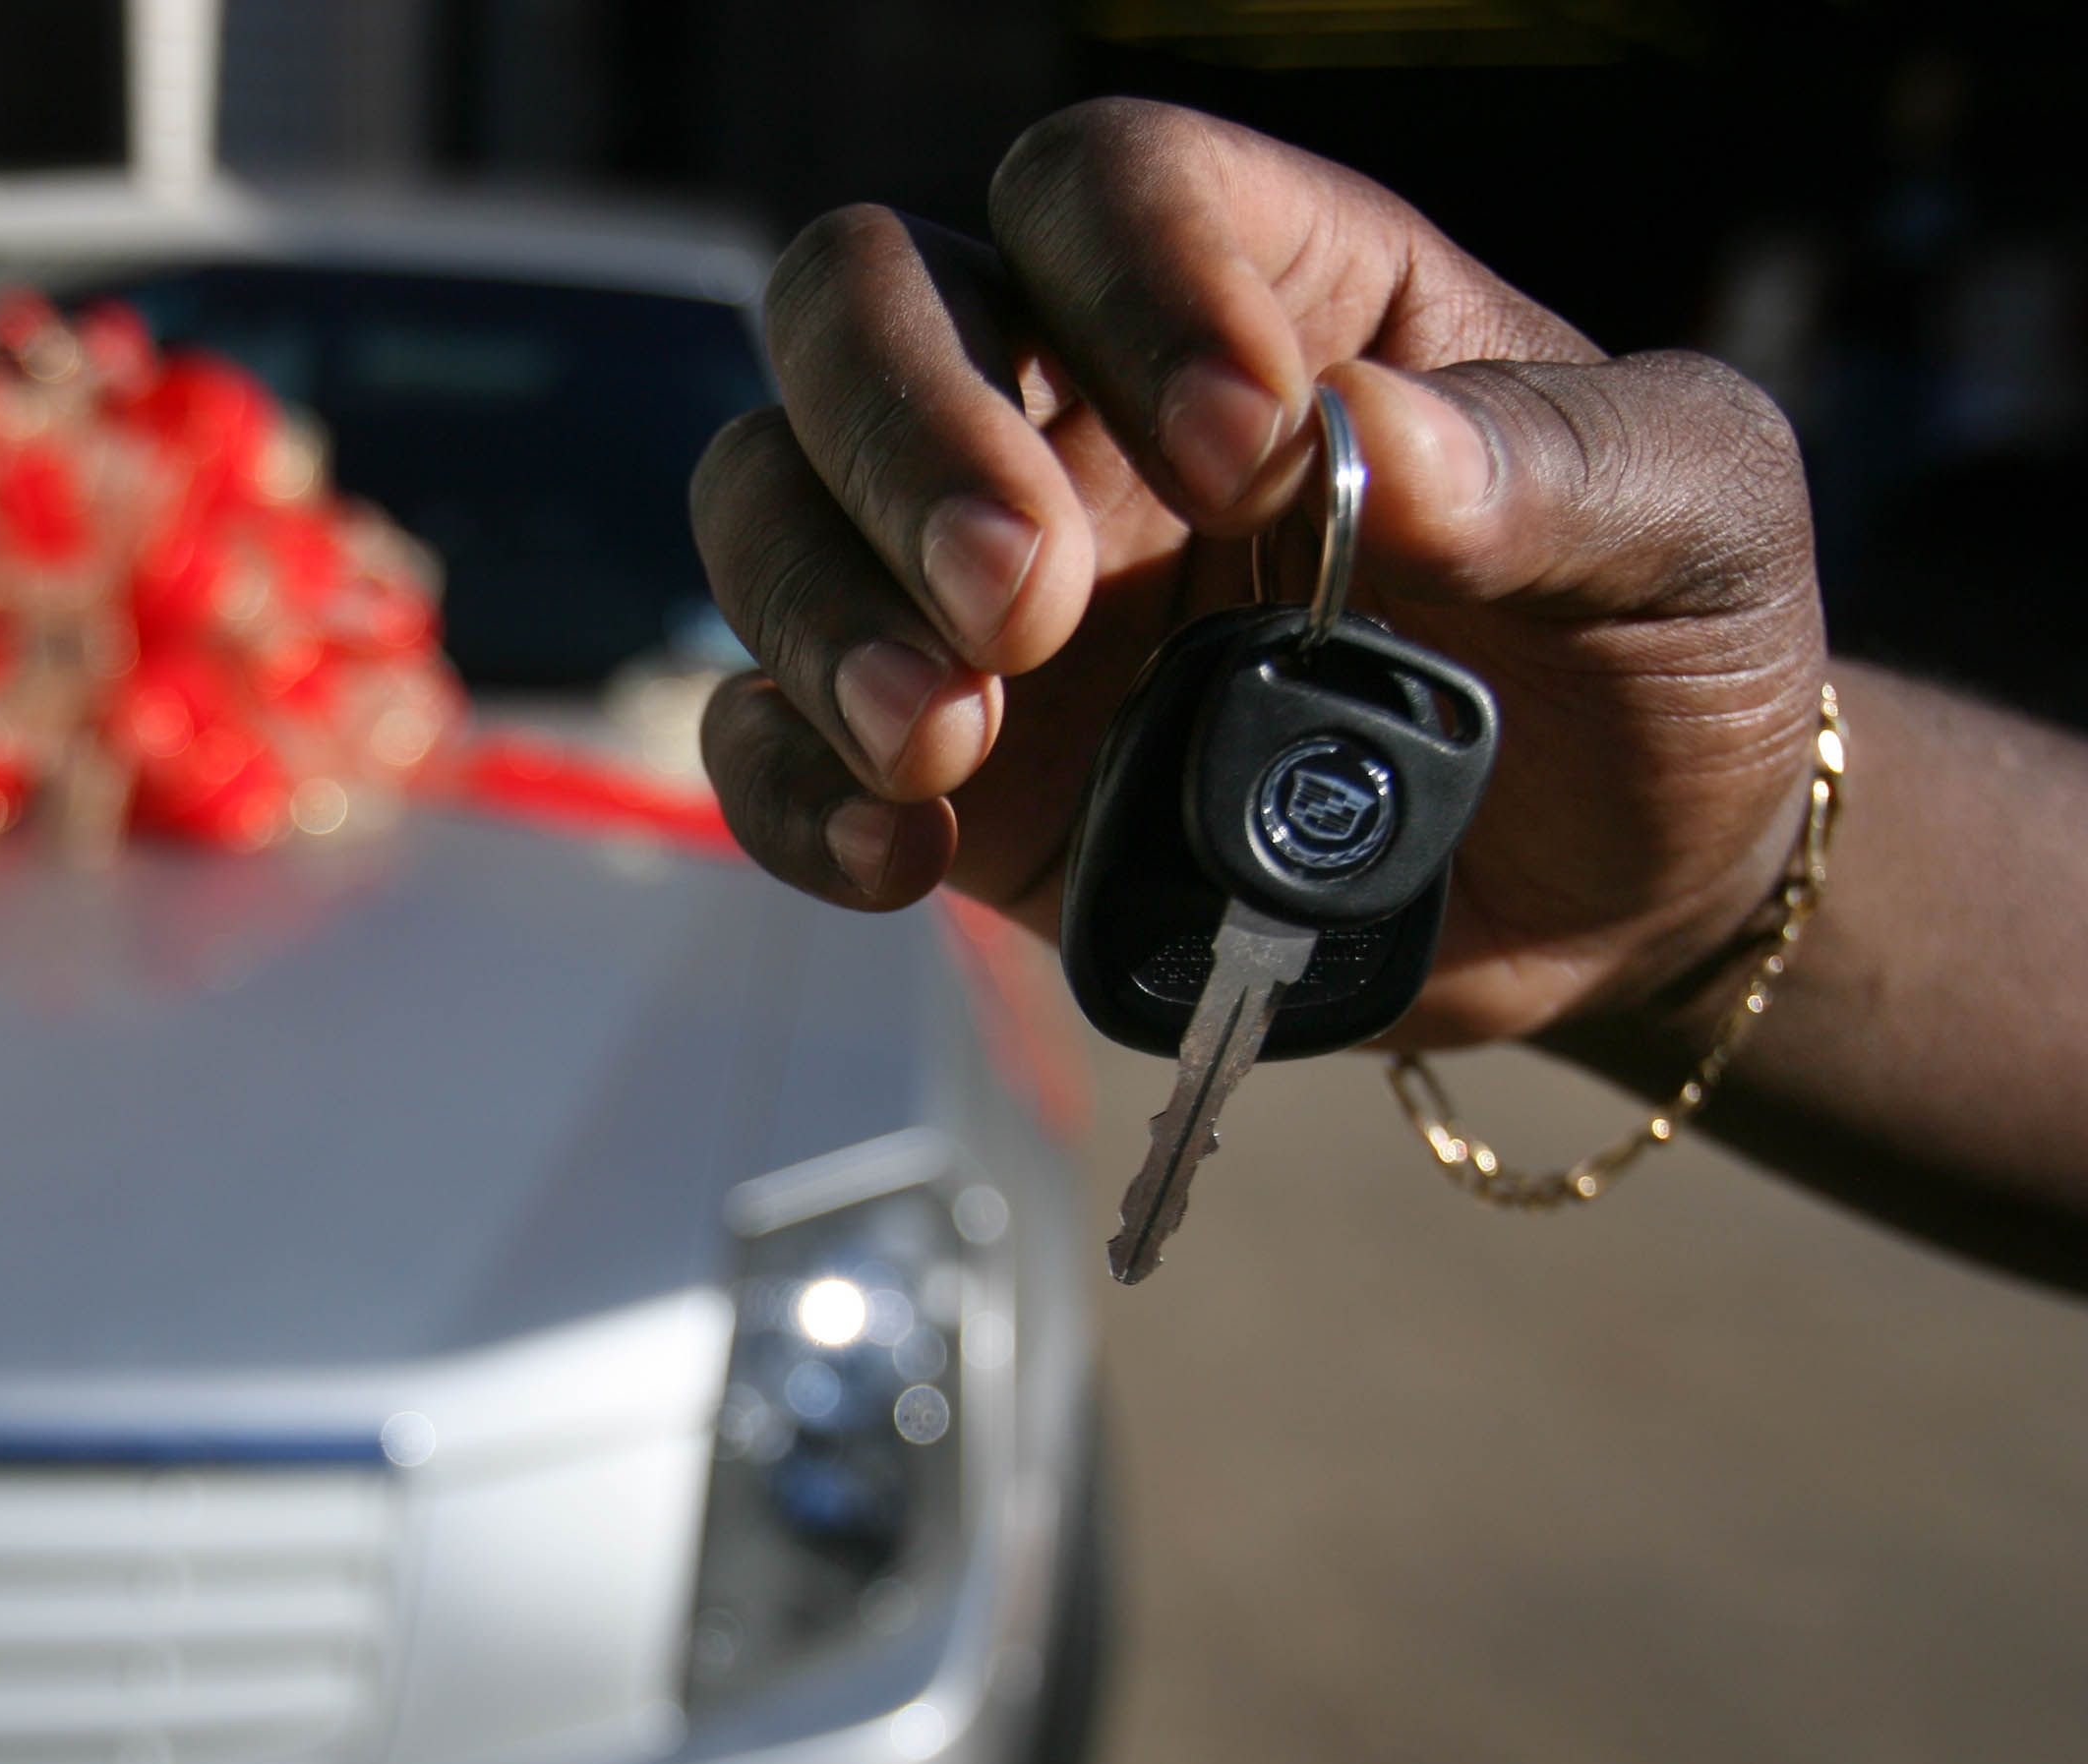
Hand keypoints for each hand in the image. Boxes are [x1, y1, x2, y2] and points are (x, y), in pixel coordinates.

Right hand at [690, 98, 1828, 1048]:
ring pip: (765, 502)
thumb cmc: (1658, 645)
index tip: (1247, 454)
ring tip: (949, 737)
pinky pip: (765, 739)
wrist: (1622, 890)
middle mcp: (1073, 403)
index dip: (1132, 284)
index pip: (1098, 184)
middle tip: (1028, 599)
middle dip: (905, 436)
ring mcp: (976, 585)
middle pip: (857, 300)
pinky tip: (905, 853)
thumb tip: (1362, 439)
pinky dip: (795, 790)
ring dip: (821, 611)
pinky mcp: (936, 763)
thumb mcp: (1688, 518)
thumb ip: (1553, 466)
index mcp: (1260, 284)